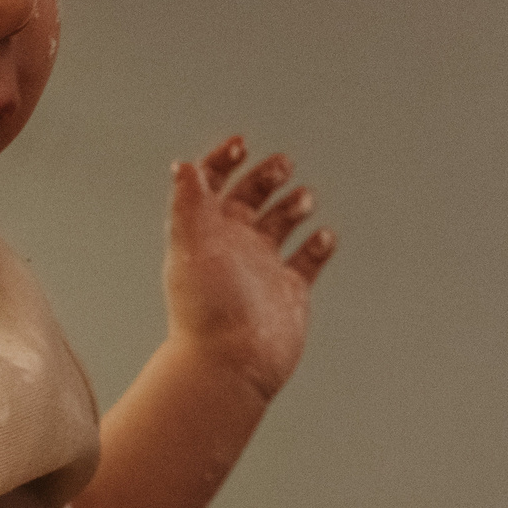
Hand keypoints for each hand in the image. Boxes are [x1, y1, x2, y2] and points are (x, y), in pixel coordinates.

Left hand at [164, 135, 335, 399]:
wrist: (232, 363)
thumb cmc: (206, 311)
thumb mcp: (190, 246)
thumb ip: (188, 203)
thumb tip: (183, 166)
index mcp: (207, 231)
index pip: (212, 184)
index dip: (223, 160)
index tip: (241, 144)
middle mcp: (234, 246)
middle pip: (251, 197)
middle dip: (266, 175)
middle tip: (282, 164)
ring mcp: (263, 267)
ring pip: (282, 223)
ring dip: (293, 205)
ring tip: (302, 199)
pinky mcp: (291, 290)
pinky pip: (309, 260)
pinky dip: (319, 244)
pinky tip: (324, 236)